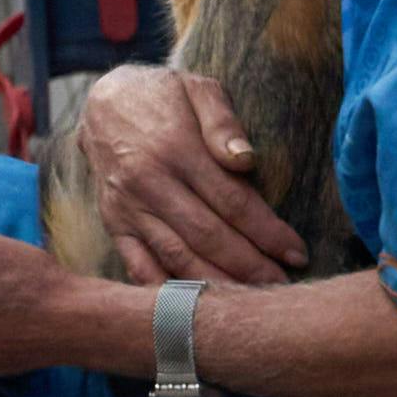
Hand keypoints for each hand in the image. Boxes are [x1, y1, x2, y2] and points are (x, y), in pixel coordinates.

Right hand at [76, 65, 307, 286]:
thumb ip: (223, 122)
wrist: (101, 101)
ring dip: (214, 285)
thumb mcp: (197, 88)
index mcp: (176, 148)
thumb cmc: (162, 96)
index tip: (296, 252)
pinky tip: (193, 308)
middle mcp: (148, 182)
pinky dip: (164, 290)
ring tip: (247, 303)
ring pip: (176, 256)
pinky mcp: (113, 223)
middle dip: (250, 265)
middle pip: (208, 236)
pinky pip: (138, 264)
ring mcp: (127, 207)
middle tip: (282, 286)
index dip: (267, 231)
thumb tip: (246, 160)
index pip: (232, 201)